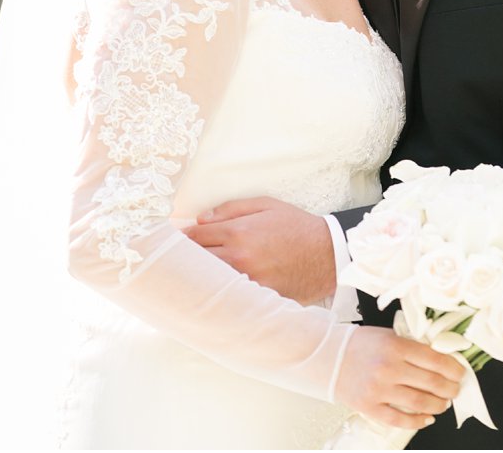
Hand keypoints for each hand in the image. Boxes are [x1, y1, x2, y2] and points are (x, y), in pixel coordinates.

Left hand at [184, 196, 335, 303]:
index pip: (194, 235)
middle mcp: (238, 257)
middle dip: (183, 257)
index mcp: (238, 231)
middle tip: (175, 258)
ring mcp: (245, 279)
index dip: (181, 237)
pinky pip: (225, 295)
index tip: (175, 240)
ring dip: (196, 276)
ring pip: (205, 280)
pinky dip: (215, 291)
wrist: (326, 254)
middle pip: (194, 259)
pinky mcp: (253, 296)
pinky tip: (211, 290)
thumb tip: (201, 219)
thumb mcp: (268, 205)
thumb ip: (232, 208)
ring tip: (189, 274)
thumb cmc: (297, 227)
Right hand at [336, 326, 465, 430]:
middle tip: (455, 391)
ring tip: (444, 404)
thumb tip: (441, 359)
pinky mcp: (369, 406)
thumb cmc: (360, 344)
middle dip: (449, 389)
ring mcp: (379, 389)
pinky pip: (398, 419)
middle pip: (431, 382)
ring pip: (418, 402)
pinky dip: (417, 421)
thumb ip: (413, 347)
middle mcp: (390, 368)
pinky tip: (427, 418)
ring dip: (437, 405)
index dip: (453, 369)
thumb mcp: (390, 336)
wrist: (327, 356)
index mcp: (397, 346)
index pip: (436, 360)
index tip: (461, 374)